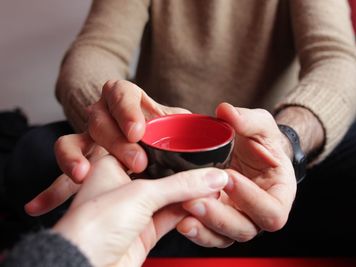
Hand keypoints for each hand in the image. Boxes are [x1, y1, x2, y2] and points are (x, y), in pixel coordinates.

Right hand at [25, 80, 189, 215]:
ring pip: (72, 140)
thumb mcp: (171, 118)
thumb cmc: (156, 123)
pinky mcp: (80, 159)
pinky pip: (63, 172)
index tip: (138, 131)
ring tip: (83, 176)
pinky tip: (40, 204)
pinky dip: (52, 188)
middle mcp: (102, 114)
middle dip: (114, 141)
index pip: (121, 94)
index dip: (127, 111)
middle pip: (99, 120)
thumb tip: (211, 130)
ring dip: (76, 158)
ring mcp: (88, 137)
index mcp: (125, 98)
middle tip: (137, 162)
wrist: (131, 126)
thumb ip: (185, 123)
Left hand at [53, 155, 228, 266]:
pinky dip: (187, 213)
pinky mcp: (143, 233)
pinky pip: (171, 217)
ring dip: (190, 194)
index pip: (145, 148)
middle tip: (210, 168)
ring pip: (168, 197)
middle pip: (161, 174)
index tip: (194, 143)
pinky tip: (203, 206)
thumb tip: (211, 177)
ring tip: (214, 186)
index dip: (170, 145)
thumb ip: (181, 184)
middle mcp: (121, 186)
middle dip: (185, 173)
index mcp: (110, 164)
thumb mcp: (141, 194)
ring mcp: (133, 211)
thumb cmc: (91, 227)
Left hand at [176, 103, 296, 246]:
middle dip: (219, 217)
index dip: (251, 199)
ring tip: (181, 208)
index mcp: (279, 195)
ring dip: (202, 227)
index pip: (272, 211)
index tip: (228, 176)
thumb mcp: (261, 126)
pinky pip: (207, 234)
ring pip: (223, 237)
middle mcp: (259, 214)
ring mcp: (237, 220)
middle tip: (195, 199)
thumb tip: (226, 111)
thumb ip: (249, 120)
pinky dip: (193, 229)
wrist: (249, 152)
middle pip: (245, 229)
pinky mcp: (217, 222)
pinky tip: (177, 217)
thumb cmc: (261, 141)